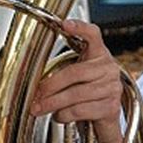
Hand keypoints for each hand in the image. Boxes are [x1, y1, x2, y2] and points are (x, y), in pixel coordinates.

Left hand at [30, 19, 123, 142]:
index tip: (64, 24)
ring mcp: (112, 88)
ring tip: (39, 108)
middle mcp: (108, 68)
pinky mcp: (111, 107)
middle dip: (50, 85)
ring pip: (75, 94)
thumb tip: (30, 79)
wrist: (106, 118)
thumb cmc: (86, 93)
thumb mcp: (76, 76)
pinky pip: (81, 110)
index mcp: (99, 54)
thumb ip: (60, 71)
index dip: (79, 28)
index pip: (92, 35)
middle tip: (35, 95)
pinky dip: (64, 114)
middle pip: (74, 72)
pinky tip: (58, 115)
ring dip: (52, 103)